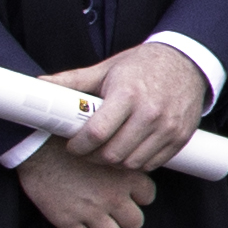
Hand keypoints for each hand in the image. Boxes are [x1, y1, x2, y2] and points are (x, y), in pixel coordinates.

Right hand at [18, 144, 155, 227]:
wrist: (37, 144)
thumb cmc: (72, 138)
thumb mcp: (107, 145)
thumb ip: (122, 162)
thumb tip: (131, 168)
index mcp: (127, 176)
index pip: (148, 197)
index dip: (138, 196)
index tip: (127, 193)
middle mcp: (113, 197)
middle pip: (135, 223)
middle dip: (125, 218)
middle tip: (113, 210)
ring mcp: (91, 211)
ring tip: (97, 222)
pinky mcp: (67, 221)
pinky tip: (77, 225)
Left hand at [41, 42, 207, 175]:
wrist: (187, 63)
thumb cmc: (142, 66)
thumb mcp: (107, 69)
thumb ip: (73, 80)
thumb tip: (39, 84)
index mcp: (128, 93)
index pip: (97, 132)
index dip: (78, 145)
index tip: (72, 145)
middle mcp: (150, 112)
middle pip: (112, 154)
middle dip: (93, 157)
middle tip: (86, 151)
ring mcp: (168, 127)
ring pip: (131, 163)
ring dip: (114, 163)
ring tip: (106, 152)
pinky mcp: (180, 137)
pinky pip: (152, 164)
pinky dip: (136, 163)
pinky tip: (127, 151)